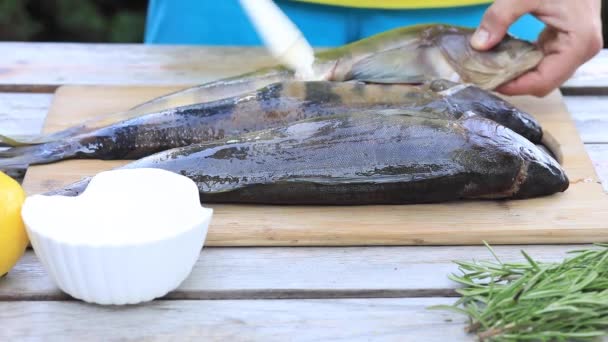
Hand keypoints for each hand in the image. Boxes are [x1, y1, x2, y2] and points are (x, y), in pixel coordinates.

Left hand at [471, 0, 602, 96]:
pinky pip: (545, 62)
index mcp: (578, 43)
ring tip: (492, 69)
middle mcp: (583, 51)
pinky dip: (525, 62)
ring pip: (544, 75)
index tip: (488, 82)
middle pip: (544, 82)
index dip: (514, 86)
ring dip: (519, 74)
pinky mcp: (568, 42)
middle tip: (485, 77)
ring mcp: (577, 48)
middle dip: (514, 82)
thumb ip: (500, 17)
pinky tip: (506, 57)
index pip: (543, 81)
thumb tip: (478, 45)